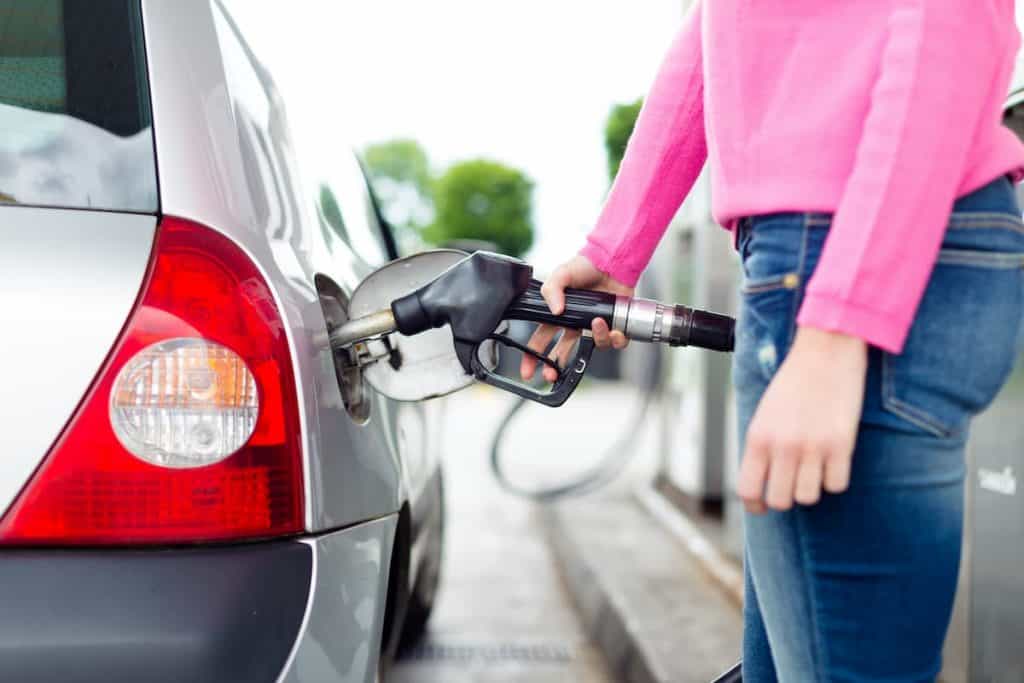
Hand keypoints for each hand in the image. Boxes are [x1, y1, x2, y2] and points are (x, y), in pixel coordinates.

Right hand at [519, 255, 634, 381]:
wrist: (611, 259)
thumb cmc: (585, 265)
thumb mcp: (561, 273)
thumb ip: (551, 290)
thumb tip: (555, 310)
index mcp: (559, 315)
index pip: (540, 339)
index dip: (532, 357)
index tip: (527, 372)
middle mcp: (576, 323)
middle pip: (562, 352)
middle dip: (555, 366)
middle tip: (552, 374)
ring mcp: (594, 326)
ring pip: (592, 346)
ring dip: (596, 338)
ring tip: (597, 323)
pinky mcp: (614, 325)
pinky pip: (615, 342)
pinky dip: (616, 339)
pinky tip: (615, 329)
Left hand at [737, 326, 867, 512]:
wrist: (826, 351)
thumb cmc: (794, 381)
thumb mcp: (765, 413)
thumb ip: (762, 446)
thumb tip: (762, 482)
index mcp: (758, 437)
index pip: (748, 490)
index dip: (755, 505)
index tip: (763, 506)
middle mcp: (782, 446)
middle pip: (780, 501)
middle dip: (786, 497)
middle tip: (794, 484)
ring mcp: (812, 447)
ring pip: (808, 497)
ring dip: (812, 487)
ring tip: (814, 467)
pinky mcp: (841, 445)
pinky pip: (837, 485)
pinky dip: (836, 479)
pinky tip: (834, 461)